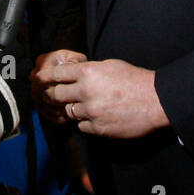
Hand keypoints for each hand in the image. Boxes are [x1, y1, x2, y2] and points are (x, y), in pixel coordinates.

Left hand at [37, 57, 169, 137]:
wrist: (155, 101)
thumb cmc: (135, 80)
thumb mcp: (110, 65)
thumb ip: (89, 69)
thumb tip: (73, 73)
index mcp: (88, 72)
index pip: (57, 74)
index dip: (45, 77)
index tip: (38, 79)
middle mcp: (86, 92)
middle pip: (56, 95)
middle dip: (54, 94)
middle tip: (54, 95)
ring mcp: (91, 112)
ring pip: (69, 111)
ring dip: (73, 108)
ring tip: (85, 104)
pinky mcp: (98, 128)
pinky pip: (81, 125)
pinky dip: (85, 121)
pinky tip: (96, 116)